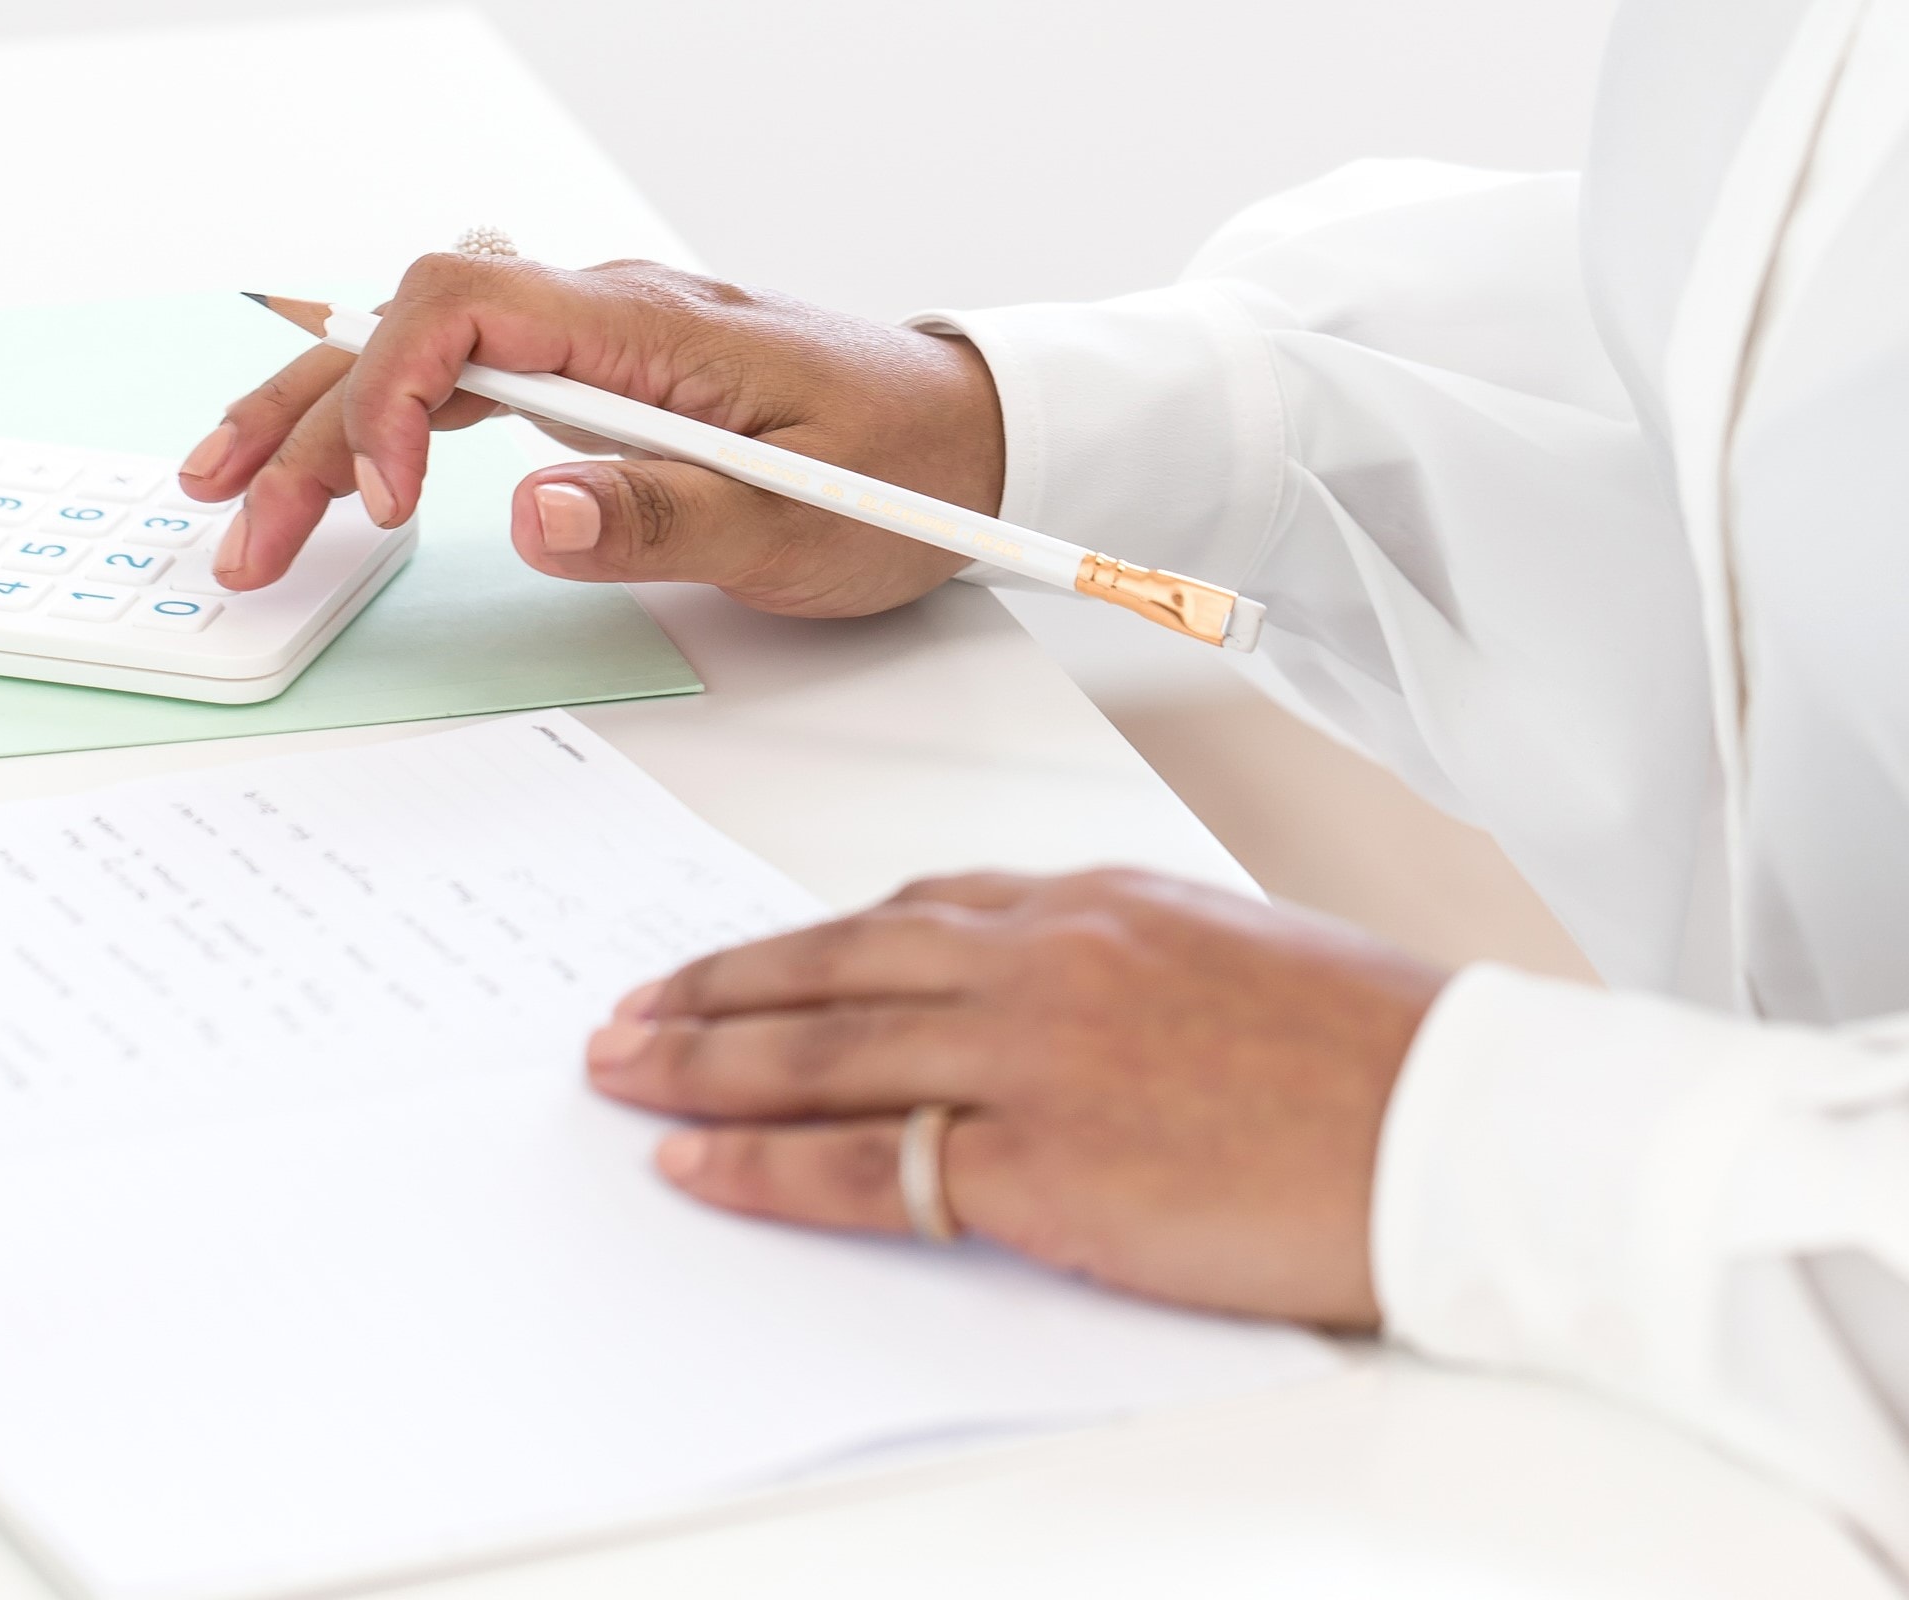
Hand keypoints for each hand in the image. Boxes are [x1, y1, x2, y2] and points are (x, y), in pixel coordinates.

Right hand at [174, 254, 1004, 614]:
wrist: (969, 433)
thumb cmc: (902, 469)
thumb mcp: (800, 521)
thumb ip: (667, 516)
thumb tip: (530, 511)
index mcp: (645, 326)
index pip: (463, 305)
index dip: (392, 395)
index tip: (381, 503)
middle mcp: (604, 313)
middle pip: (408, 330)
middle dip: (307, 426)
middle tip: (243, 535)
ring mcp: (595, 341)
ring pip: (417, 350)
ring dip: (316, 418)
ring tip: (229, 492)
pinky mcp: (599, 377)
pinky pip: (460, 375)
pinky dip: (380, 418)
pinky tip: (331, 463)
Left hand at [584, 869, 1449, 1328]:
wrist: (1466, 1124)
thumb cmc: (1373, 1047)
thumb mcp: (1225, 952)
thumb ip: (1108, 957)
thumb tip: (1025, 982)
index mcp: (1089, 902)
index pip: (906, 909)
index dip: (800, 944)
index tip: (739, 966)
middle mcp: (1040, 958)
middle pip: (831, 967)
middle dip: (712, 992)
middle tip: (627, 1011)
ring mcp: (1033, 1054)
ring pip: (820, 1050)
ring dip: (700, 1061)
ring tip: (620, 1070)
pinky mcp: (1041, 1162)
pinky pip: (864, 1161)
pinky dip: (764, 1164)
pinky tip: (695, 1162)